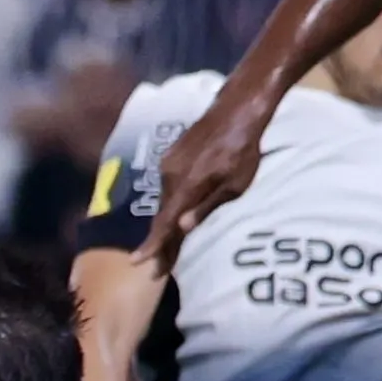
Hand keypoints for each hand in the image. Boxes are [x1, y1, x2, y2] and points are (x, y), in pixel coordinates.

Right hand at [142, 90, 266, 259]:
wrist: (236, 110)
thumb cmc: (243, 150)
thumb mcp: (234, 184)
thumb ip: (207, 206)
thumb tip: (182, 228)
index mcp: (187, 185)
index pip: (165, 222)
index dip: (152, 244)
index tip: (137, 262)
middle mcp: (170, 175)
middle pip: (161, 216)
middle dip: (159, 244)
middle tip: (157, 270)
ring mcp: (168, 164)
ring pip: (163, 202)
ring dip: (164, 225)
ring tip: (166, 250)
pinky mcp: (171, 157)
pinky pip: (166, 188)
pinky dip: (169, 206)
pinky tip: (173, 217)